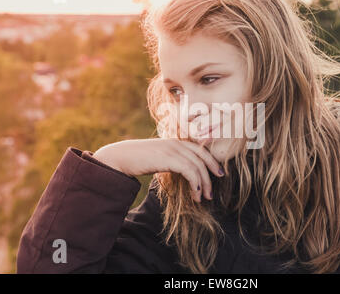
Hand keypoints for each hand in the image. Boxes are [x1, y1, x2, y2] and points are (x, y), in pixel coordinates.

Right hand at [92, 138, 224, 201]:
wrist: (120, 157)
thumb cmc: (137, 160)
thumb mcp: (158, 158)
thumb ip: (171, 161)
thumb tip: (181, 172)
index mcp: (176, 141)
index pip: (200, 149)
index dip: (212, 160)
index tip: (219, 172)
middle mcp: (177, 143)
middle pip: (202, 156)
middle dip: (212, 171)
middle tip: (215, 187)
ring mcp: (173, 149)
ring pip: (198, 166)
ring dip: (204, 183)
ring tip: (204, 197)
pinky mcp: (168, 158)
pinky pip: (189, 171)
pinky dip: (196, 183)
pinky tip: (196, 194)